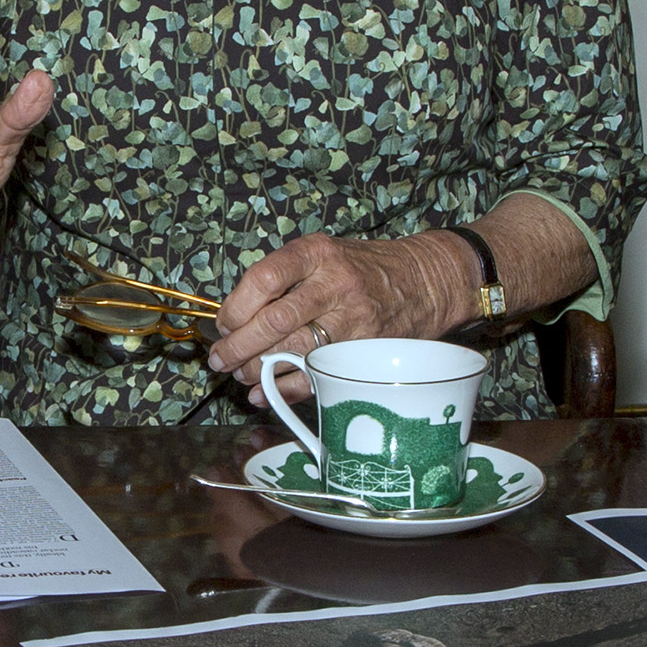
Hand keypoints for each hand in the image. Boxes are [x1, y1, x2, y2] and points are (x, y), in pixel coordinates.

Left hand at [208, 231, 467, 381]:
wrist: (426, 281)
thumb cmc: (363, 268)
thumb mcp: (324, 254)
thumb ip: (284, 278)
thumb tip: (234, 317)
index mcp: (317, 254)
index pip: (265, 278)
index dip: (236, 306)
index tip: (224, 324)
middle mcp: (335, 284)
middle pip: (275, 320)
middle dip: (239, 346)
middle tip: (220, 359)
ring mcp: (352, 320)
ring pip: (294, 351)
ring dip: (258, 369)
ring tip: (241, 374)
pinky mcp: (363, 351)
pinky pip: (317, 376)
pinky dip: (285, 389)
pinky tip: (265, 393)